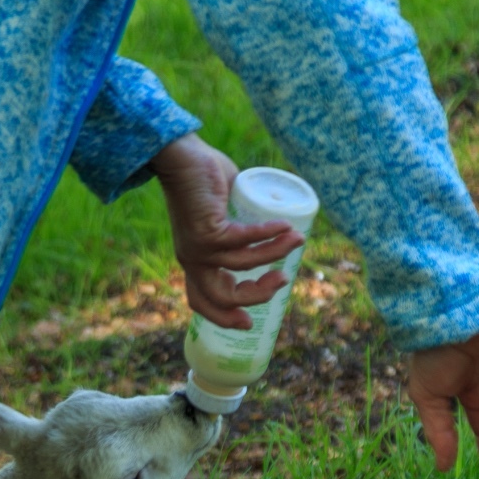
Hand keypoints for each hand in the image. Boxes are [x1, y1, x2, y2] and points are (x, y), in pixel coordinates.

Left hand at [151, 133, 305, 329]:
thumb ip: (243, 224)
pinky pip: (244, 241)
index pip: (202, 301)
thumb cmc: (204, 180)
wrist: (181, 156)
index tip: (249, 322)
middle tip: (282, 280)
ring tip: (297, 239)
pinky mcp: (207, 231)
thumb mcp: (224, 214)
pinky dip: (268, 236)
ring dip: (275, 255)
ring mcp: (198, 248)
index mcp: (194, 261)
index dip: (223, 317)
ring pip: (243, 265)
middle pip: (223, 297)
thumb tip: (279, 227)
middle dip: (256, 296)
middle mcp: (192, 259)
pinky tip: (286, 228)